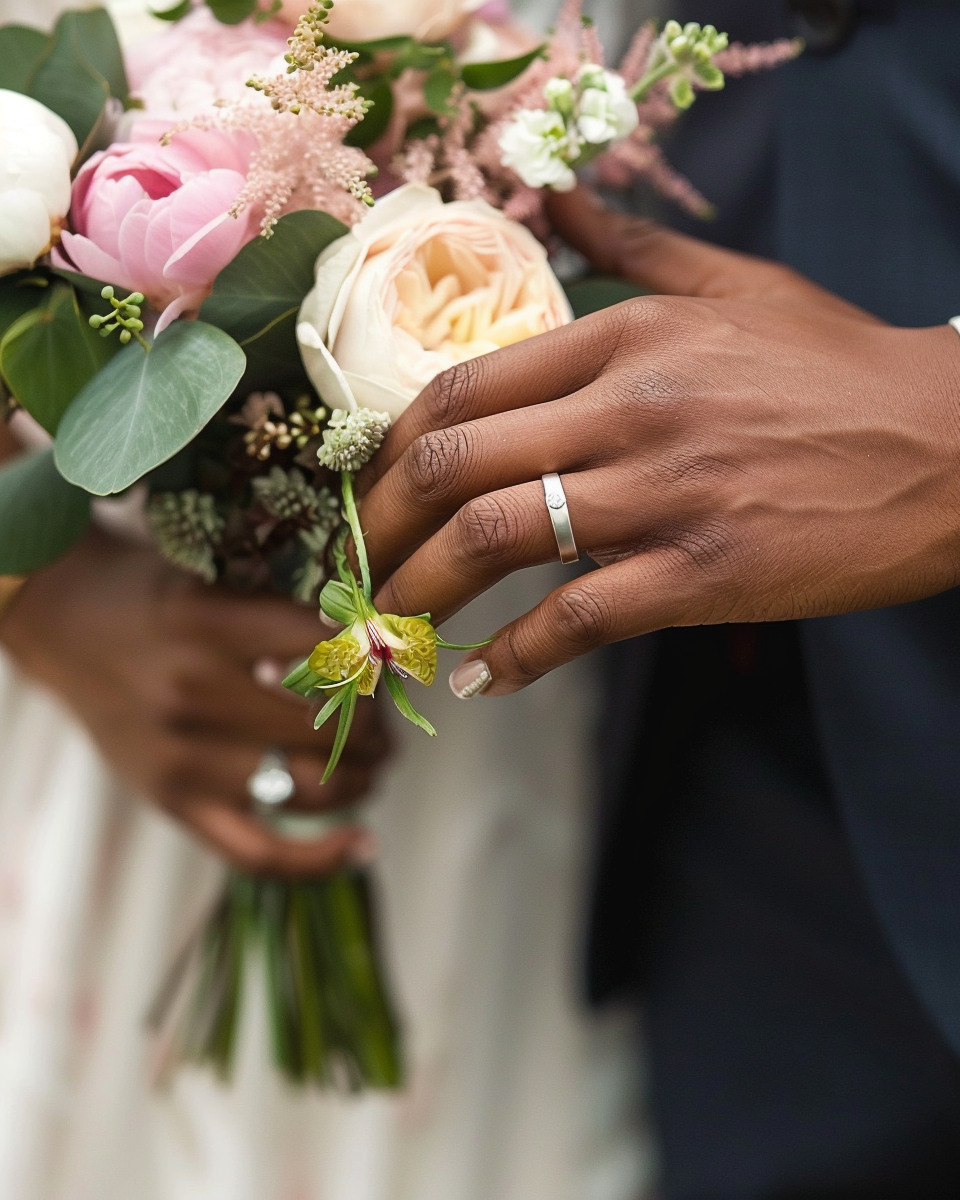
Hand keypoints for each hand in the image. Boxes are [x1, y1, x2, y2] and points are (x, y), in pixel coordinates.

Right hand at [0, 530, 391, 873]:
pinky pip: (259, 851)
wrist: (64, 622)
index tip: (388, 665)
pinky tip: (363, 845)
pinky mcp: (172, 802)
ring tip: (373, 764)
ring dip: (364, 779)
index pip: (331, 653)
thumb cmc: (156, 595)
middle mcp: (195, 692)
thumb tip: (384, 652)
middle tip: (385, 720)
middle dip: (378, 727)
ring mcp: (183, 758)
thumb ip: (292, 617)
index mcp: (211, 623)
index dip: (375, 664)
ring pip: (312, 789)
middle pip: (330, 728)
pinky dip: (320, 857)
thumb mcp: (220, 582)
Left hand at [356, 187, 959, 695]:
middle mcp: (630, 408)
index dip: (390, 447)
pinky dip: (516, 658)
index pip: (462, 388)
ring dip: (421, 592)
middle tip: (353, 568)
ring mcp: (665, 494)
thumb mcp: (737, 285)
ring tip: (389, 625)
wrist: (954, 444)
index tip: (367, 488)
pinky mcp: (704, 572)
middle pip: (456, 464)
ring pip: (498, 540)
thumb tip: (558, 205)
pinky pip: (579, 619)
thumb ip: (633, 250)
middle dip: (380, 525)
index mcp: (627, 337)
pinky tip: (482, 680)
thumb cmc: (840, 367)